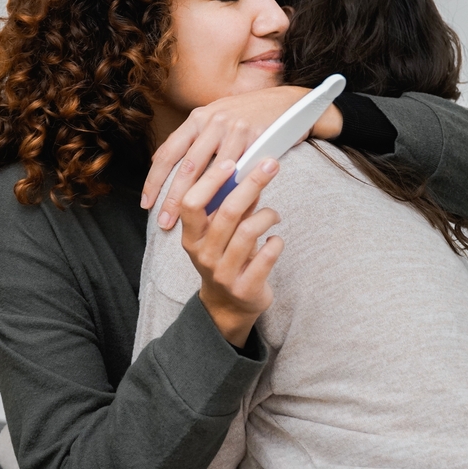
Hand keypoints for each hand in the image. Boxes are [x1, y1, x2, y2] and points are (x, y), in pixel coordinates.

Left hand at [142, 85, 342, 228]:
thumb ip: (197, 142)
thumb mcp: (217, 121)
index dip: (154, 180)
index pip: (168, 152)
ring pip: (212, 171)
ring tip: (193, 223)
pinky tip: (224, 211)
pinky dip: (230, 193)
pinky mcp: (256, 137)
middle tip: (164, 221)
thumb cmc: (249, 117)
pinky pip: (240, 170)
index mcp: (197, 118)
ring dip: (201, 201)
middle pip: (186, 165)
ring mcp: (234, 128)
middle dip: (172, 197)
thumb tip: (170, 169)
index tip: (146, 203)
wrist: (288, 103)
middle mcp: (212, 120)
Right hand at [178, 156, 283, 347]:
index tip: (232, 162)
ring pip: (248, 232)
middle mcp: (203, 254)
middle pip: (226, 212)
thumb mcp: (221, 232)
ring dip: (268, 216)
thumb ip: (231, 205)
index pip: (192, 202)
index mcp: (191, 236)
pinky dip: (276, 242)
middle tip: (271, 165)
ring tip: (275, 215)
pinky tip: (275, 240)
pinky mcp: (245, 288)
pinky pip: (266, 257)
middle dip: (251, 184)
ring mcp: (223, 273)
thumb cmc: (225, 258)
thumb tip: (248, 169)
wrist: (227, 306)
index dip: (211, 181)